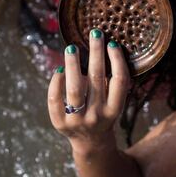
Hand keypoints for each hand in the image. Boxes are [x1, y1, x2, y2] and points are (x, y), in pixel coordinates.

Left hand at [47, 29, 129, 147]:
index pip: (120, 82)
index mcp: (114, 110)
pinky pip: (55, 98)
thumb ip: (109, 83)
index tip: (112, 43)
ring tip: (71, 48)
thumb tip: (102, 47)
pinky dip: (56, 82)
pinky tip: (60, 69)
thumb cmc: (103, 114)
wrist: (90, 143)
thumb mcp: (113, 103)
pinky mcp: (60, 123)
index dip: (117, 60)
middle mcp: (97, 116)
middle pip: (96, 79)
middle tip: (94, 33)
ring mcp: (77, 120)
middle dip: (96, 53)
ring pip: (74, 88)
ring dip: (73, 65)